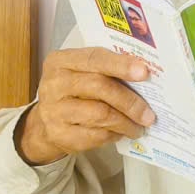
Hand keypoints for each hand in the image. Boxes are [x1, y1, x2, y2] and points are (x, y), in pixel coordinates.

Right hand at [17, 47, 155, 164]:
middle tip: (149, 114)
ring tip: (139, 126)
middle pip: (99, 87)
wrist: (46, 122)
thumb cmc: (73, 91)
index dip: (121, 65)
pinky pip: (95, 135)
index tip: (144, 72)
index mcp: (61, 61)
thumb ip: (106, 69)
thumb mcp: (82, 73)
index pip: (94, 58)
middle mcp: (54, 83)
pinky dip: (114, 134)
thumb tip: (145, 74)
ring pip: (100, 114)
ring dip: (126, 122)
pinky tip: (121, 133)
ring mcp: (54, 110)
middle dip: (129, 101)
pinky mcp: (59, 134)